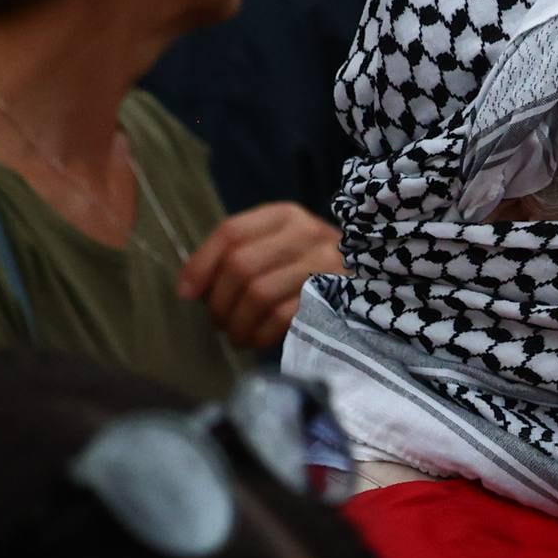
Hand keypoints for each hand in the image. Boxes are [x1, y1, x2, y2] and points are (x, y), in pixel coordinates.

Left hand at [179, 202, 343, 351]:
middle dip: (219, 301)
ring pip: (258, 293)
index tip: (186, 293)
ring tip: (235, 334)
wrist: (371, 282)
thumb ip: (239, 255)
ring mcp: (324, 265)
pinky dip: (260, 335)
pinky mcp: (334, 297)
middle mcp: (306, 233)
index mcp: (285, 216)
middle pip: (241, 265)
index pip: (231, 233)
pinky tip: (257, 340)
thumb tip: (190, 287)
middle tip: (218, 321)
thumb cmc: (310, 269)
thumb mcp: (277, 248)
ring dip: (237, 322)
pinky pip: (282, 318)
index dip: (201, 265)